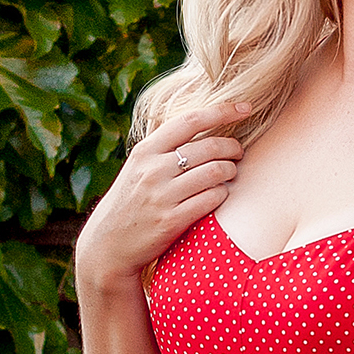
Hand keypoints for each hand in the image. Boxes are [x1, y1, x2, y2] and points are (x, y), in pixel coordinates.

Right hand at [74, 99, 245, 290]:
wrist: (107, 245)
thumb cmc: (130, 203)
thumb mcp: (138, 168)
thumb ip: (164, 149)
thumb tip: (204, 126)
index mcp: (145, 151)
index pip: (190, 120)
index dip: (222, 111)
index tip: (245, 107)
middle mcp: (153, 169)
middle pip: (209, 147)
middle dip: (232, 148)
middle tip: (237, 153)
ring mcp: (162, 195)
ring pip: (214, 172)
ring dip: (230, 171)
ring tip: (230, 173)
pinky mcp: (171, 220)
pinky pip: (211, 199)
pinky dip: (222, 194)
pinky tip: (219, 195)